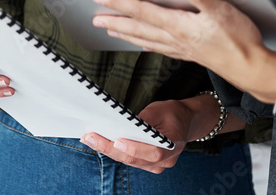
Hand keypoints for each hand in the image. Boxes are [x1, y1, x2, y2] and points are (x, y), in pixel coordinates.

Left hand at [79, 98, 200, 172]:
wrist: (185, 122)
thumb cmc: (172, 113)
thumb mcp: (159, 110)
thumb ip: (143, 121)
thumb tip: (121, 126)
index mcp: (173, 145)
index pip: (153, 152)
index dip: (134, 148)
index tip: (117, 140)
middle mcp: (166, 161)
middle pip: (136, 159)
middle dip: (110, 148)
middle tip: (90, 138)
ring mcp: (158, 166)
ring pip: (130, 162)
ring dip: (109, 151)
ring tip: (90, 139)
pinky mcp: (149, 166)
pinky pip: (130, 161)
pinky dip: (115, 152)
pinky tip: (101, 143)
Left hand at [93, 0, 268, 92]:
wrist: (253, 69)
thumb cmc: (241, 41)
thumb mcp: (222, 10)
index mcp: (180, 26)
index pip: (143, 11)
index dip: (120, 3)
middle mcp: (176, 39)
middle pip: (139, 28)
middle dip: (115, 21)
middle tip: (95, 18)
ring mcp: (183, 49)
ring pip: (146, 40)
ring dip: (127, 34)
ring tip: (112, 30)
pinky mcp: (191, 55)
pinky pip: (160, 48)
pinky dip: (146, 44)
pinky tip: (145, 43)